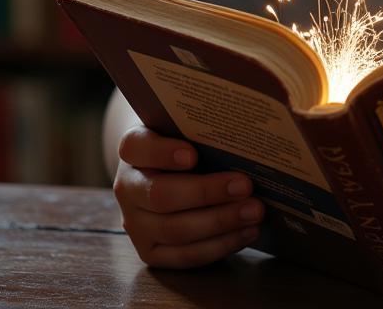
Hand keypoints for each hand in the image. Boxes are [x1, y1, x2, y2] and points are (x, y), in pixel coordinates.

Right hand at [113, 125, 264, 267]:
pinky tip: (248, 232)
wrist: (170, 169)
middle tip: (246, 186)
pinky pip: (184, 255)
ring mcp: (135, 223)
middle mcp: (128, 187)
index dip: (161, 153)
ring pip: (174, 230)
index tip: (192, 155)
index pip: (136, 147)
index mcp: (133, 149)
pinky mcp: (151, 251)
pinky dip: (220, 245)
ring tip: (254, 211)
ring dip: (220, 222)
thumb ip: (205, 126)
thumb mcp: (189, 126)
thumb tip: (246, 131)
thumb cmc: (189, 139)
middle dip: (207, 192)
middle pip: (160, 195)